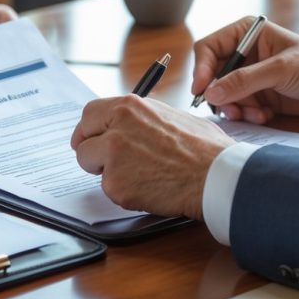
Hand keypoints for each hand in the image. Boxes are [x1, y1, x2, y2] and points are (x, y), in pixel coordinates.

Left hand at [70, 96, 234, 219]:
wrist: (217, 175)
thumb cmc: (204, 148)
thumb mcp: (169, 115)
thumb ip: (141, 118)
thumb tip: (128, 124)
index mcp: (129, 106)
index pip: (90, 113)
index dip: (89, 129)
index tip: (90, 138)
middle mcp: (116, 127)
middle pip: (82, 139)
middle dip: (89, 150)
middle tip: (101, 161)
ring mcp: (113, 156)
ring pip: (90, 164)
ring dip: (107, 172)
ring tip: (139, 174)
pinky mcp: (115, 183)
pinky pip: (108, 188)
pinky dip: (123, 191)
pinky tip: (148, 188)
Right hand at [193, 17, 298, 123]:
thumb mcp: (281, 70)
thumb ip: (244, 81)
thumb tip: (210, 93)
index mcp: (244, 33)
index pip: (208, 48)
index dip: (200, 69)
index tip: (201, 91)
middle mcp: (242, 53)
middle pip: (210, 75)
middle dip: (220, 94)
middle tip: (231, 110)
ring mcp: (247, 75)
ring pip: (222, 95)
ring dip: (235, 108)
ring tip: (254, 114)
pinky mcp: (255, 95)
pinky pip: (237, 107)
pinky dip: (247, 114)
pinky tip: (265, 115)